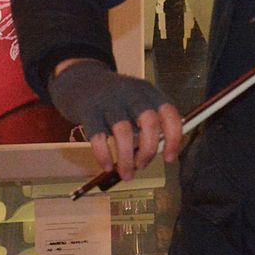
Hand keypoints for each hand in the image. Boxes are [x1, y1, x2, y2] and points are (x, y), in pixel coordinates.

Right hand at [49, 59, 181, 181]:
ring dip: (127, 159)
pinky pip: (98, 137)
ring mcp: (109, 101)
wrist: (80, 80)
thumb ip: (150, 123)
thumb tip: (162, 151)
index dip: (173, 138)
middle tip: (142, 165)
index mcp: (148, 92)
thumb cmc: (114, 99)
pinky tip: (107, 166)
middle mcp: (132, 94)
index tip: (170, 158)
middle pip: (149, 122)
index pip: (169, 113)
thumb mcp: (136, 102)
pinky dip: (104, 156)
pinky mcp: (89, 110)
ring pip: (124, 132)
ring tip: (126, 174)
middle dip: (148, 150)